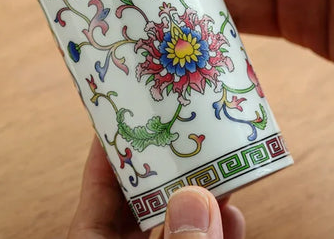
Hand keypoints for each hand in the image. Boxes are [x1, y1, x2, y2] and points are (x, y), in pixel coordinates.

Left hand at [68, 138, 244, 238]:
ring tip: (224, 163)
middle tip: (191, 127)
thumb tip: (196, 197)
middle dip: (172, 162)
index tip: (132, 106)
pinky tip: (233, 215)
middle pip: (145, 193)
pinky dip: (219, 231)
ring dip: (204, 194)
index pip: (100, 180)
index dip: (113, 141)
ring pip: (179, 219)